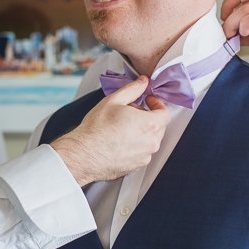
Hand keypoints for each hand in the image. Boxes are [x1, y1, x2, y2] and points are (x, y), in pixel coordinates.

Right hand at [51, 76, 169, 186]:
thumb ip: (133, 89)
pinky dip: (135, 145)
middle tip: (130, 112)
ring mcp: (144, 157)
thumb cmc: (97, 129)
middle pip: (159, 127)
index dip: (157, 104)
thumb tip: (143, 82)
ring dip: (141, 131)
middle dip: (148, 116)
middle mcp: (151, 143)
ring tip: (122, 126)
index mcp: (150, 125)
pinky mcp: (136, 166)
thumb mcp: (114, 101)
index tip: (147, 100)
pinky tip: (119, 141)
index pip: (165, 113)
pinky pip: (141, 152)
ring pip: (150, 140)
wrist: (83, 154)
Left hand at [220, 0, 248, 75]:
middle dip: (227, 18)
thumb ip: (248, 32)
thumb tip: (229, 36)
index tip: (224, 20)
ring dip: (233, 24)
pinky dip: (245, 26)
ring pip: (246, 9)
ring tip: (233, 37)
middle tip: (225, 34)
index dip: (228, 4)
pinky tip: (245, 35)